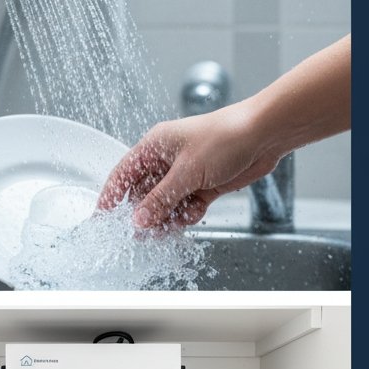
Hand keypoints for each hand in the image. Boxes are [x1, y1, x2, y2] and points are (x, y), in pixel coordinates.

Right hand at [97, 104, 281, 228]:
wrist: (265, 135)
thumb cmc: (225, 137)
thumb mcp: (187, 172)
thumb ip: (161, 199)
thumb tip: (138, 219)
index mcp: (154, 147)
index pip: (122, 174)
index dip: (111, 196)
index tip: (102, 217)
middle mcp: (166, 160)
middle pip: (144, 193)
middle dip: (144, 213)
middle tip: (141, 234)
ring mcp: (185, 173)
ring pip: (165, 203)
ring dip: (166, 217)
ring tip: (168, 229)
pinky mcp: (203, 184)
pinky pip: (185, 206)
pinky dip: (187, 214)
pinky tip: (192, 216)